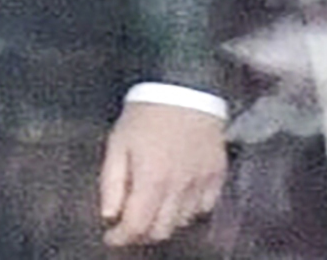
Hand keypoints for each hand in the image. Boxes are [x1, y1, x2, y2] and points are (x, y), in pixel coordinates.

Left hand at [98, 101, 224, 245]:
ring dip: (163, 222)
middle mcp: (180, 188)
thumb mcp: (117, 143)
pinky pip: (203, 209)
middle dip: (141, 233)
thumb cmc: (145, 114)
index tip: (111, 237)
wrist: (185, 89)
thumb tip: (108, 215)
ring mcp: (202, 184)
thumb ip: (111, 182)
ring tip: (150, 207)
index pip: (137, 226)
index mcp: (152, 179)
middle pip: (161, 230)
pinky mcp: (217, 177)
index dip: (121, 238)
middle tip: (128, 224)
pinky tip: (176, 197)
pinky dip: (187, 211)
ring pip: (182, 222)